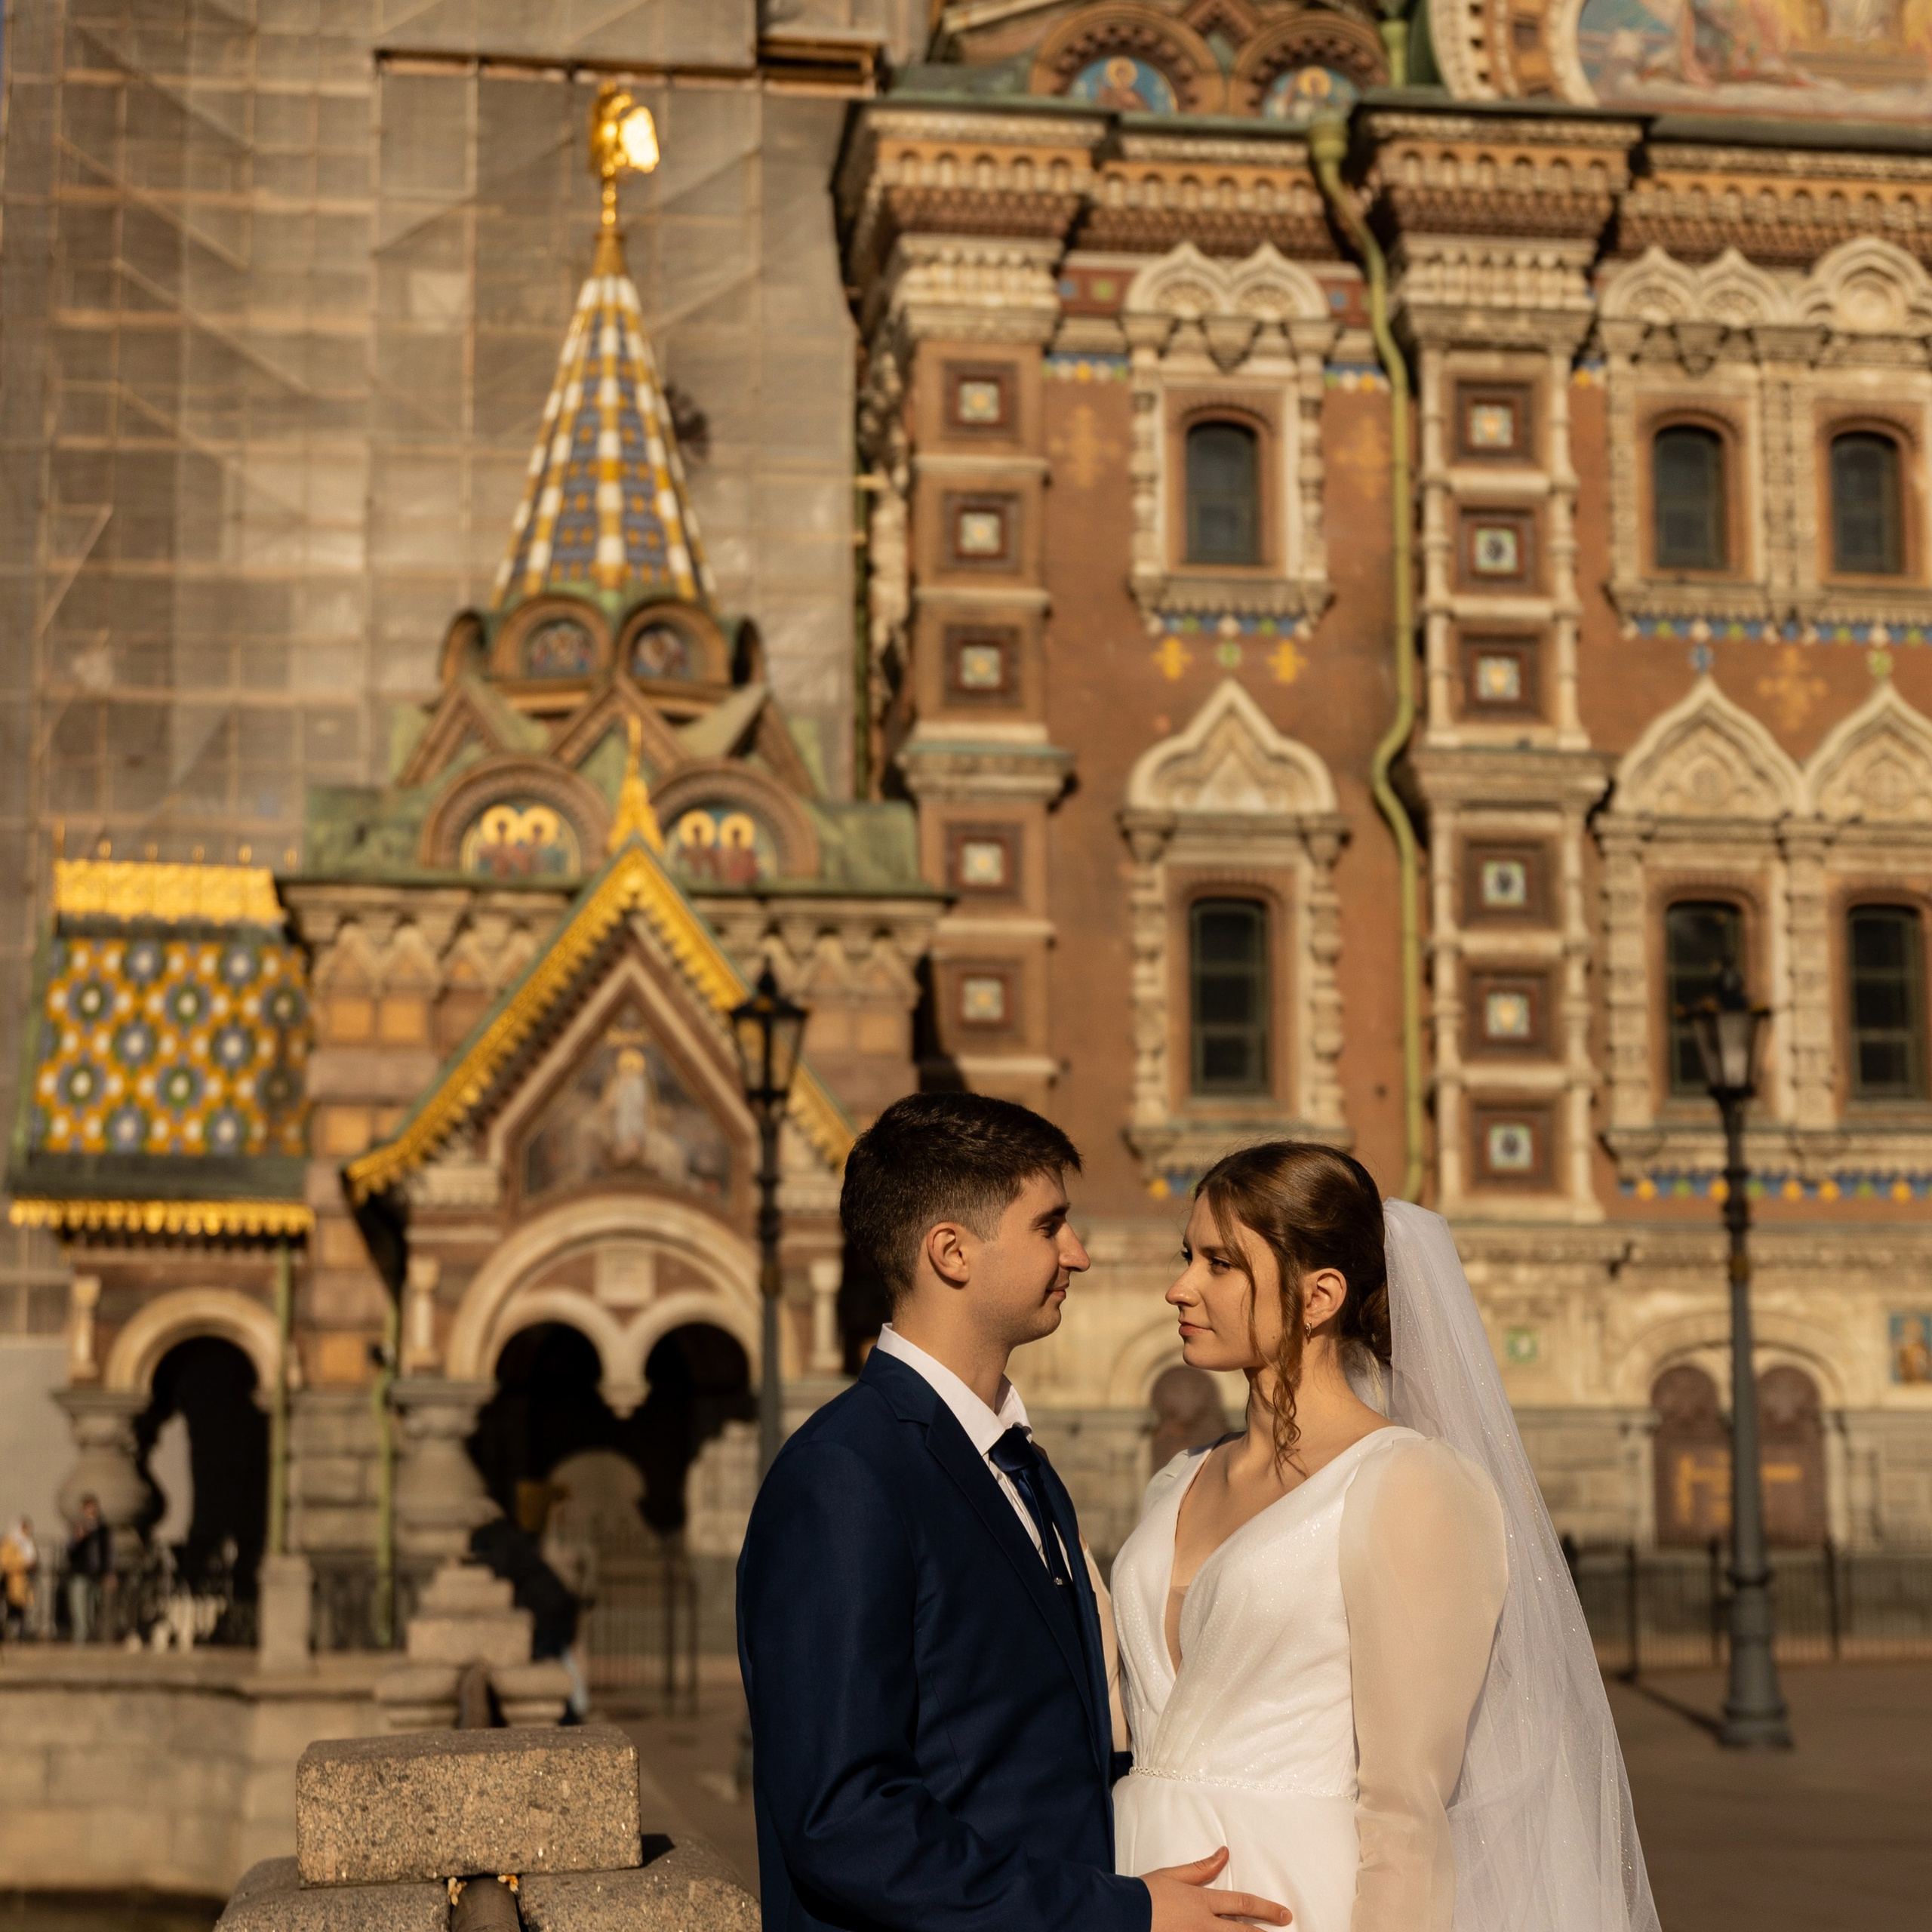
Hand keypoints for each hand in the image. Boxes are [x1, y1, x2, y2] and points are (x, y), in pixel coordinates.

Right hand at [1143, 1848, 1290, 1930]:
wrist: (1122, 1915)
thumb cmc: (1146, 1893)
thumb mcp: (1173, 1875)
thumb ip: (1201, 1868)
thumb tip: (1224, 1854)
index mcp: (1202, 1903)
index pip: (1242, 1903)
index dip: (1266, 1908)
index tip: (1284, 1914)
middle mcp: (1205, 1925)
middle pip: (1243, 1930)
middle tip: (1286, 1926)